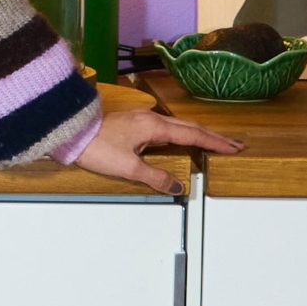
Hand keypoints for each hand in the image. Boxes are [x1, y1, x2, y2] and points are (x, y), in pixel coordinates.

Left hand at [65, 105, 243, 196]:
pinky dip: (184, 132)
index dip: (215, 143)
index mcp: (154, 127)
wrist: (72, 132)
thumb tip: (177, 186)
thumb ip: (155, 177)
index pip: (193, 135)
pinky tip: (184, 138)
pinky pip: (168, 126)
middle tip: (234, 145)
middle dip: (214, 137)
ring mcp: (143, 119)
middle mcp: (152, 119)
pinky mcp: (135, 123)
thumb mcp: (127, 167)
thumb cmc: (96, 147)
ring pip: (180, 125)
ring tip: (216, 142)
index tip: (234, 148)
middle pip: (191, 127)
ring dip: (200, 133)